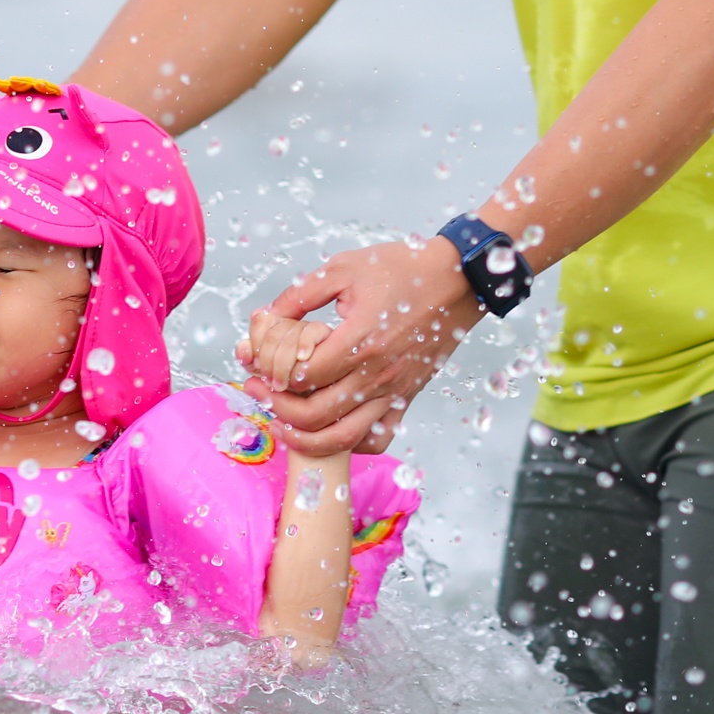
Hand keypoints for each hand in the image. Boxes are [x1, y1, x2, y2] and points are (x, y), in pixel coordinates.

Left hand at [240, 239, 479, 454]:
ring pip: (342, 438)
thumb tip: (264, 318)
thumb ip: (299, 295)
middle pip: (314, 414)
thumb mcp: (344, 269)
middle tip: (258, 389)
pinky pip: (376, 439)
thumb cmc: (403, 270)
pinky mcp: (405, 399)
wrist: (458, 280)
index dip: (271, 373)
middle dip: (275, 407)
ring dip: (303, 437)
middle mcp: (377, 374)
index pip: (303, 376)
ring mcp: (393, 391)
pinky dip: (347, 444)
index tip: (255, 363)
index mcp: (360, 340)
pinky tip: (326, 428)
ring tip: (281, 422)